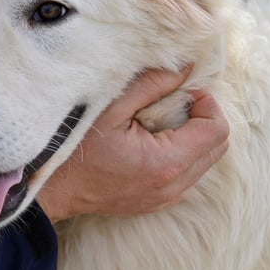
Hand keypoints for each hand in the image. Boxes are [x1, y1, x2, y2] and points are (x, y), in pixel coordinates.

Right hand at [37, 67, 229, 223]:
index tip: (181, 92)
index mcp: (166, 161)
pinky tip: (152, 141)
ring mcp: (166, 197)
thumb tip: (184, 68)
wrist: (52, 190)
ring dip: (193, 137)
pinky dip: (181, 153)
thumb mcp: (111, 107)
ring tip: (160, 121)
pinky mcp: (158, 201)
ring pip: (205, 161)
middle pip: (218, 147)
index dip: (206, 103)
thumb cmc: (75, 148)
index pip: (217, 130)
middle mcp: (173, 185)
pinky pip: (188, 174)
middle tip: (174, 103)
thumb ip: (152, 84)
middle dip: (203, 118)